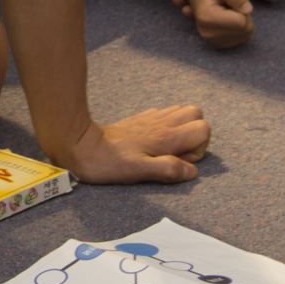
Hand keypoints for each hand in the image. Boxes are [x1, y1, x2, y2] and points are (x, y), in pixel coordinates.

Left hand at [63, 104, 213, 184]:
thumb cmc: (109, 162)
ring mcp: (151, 118)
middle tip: (175, 153)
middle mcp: (162, 123)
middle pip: (197, 114)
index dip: (198, 149)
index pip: (203, 130)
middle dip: (194, 135)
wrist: (80, 144)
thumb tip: (191, 171)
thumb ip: (168, 170)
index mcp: (165, 137)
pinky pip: (163, 114)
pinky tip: (151, 141)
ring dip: (181, 129)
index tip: (179, 161)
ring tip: (165, 148)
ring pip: (182, 111)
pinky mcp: (140, 119)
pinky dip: (165, 125)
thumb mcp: (140, 172)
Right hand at [180, 0, 254, 48]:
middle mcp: (207, 33)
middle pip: (245, 30)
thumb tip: (248, 10)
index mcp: (206, 18)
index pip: (242, 22)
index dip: (243, 8)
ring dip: (241, 22)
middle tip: (229, 4)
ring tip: (226, 10)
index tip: (230, 0)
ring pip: (245, 35)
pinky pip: (241, 39)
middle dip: (243, 15)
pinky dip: (238, 29)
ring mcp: (211, 41)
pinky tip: (227, 19)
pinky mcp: (217, 44)